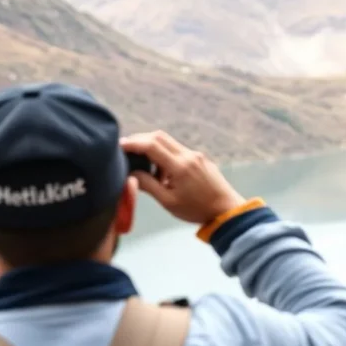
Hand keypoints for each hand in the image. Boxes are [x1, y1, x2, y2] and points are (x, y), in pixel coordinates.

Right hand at [120, 131, 244, 223]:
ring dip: (152, 147)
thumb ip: (148, 185)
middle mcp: (188, 155)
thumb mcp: (168, 201)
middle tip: (126, 150)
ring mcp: (195, 155)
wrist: (227, 209)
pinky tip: (160, 172)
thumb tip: (130, 173)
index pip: (151, 145)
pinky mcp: (200, 158)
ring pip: (168, 141)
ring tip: (143, 166)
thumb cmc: (197, 209)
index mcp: (180, 166)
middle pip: (159, 136)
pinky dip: (164, 154)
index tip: (119, 147)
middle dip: (140, 140)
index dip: (132, 143)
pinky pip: (177, 149)